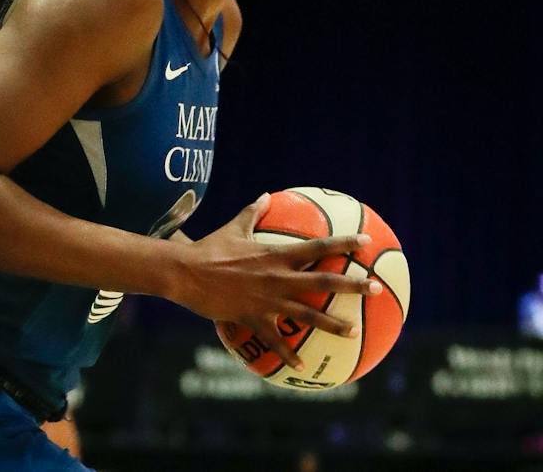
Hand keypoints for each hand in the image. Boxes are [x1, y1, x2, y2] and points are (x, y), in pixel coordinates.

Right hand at [168, 195, 381, 370]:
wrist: (185, 272)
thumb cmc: (209, 248)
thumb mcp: (233, 227)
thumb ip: (252, 213)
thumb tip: (265, 195)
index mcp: (275, 255)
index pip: (317, 246)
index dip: (343, 243)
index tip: (366, 243)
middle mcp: (277, 278)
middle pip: (323, 280)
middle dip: (352, 284)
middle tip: (376, 287)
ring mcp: (267, 300)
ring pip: (307, 314)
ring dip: (333, 324)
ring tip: (355, 332)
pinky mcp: (253, 318)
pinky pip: (274, 340)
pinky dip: (288, 354)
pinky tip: (302, 367)